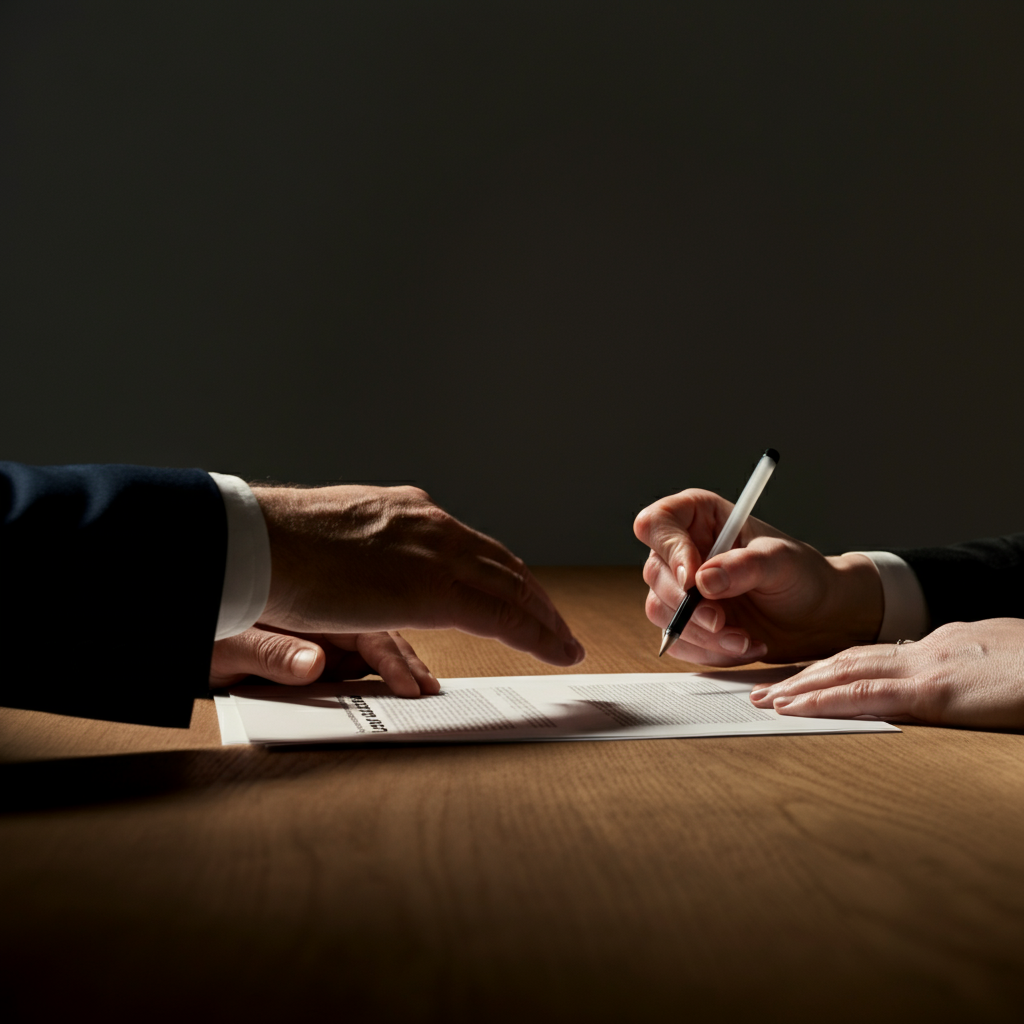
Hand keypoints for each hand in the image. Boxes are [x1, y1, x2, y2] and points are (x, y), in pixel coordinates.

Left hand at [209, 625, 439, 697]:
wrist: (182, 638)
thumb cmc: (203, 634)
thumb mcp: (231, 643)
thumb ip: (271, 653)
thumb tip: (313, 666)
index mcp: (310, 606)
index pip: (366, 631)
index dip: (392, 660)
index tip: (411, 686)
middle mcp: (323, 619)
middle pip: (380, 637)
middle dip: (406, 665)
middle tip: (431, 691)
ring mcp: (322, 638)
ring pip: (372, 651)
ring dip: (397, 671)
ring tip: (423, 692)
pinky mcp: (314, 657)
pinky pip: (352, 668)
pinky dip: (375, 679)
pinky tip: (395, 691)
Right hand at [254, 484, 583, 666]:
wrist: (259, 543)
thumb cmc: (278, 547)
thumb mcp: (338, 537)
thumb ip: (368, 551)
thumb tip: (373, 567)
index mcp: (410, 511)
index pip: (473, 547)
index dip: (502, 574)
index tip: (520, 595)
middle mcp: (433, 525)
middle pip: (503, 565)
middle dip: (534, 597)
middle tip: (556, 623)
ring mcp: (438, 554)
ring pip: (514, 589)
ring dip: (545, 619)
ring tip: (565, 642)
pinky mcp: (436, 591)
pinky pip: (504, 617)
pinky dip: (537, 634)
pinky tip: (555, 649)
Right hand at [634, 488, 882, 664]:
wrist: (816, 617)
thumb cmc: (802, 576)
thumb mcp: (782, 562)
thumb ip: (744, 566)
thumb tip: (704, 579)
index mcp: (699, 517)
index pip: (657, 523)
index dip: (669, 550)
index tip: (694, 579)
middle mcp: (682, 550)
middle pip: (655, 573)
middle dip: (688, 605)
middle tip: (721, 621)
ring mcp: (679, 588)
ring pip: (660, 611)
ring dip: (700, 634)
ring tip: (742, 639)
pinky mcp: (684, 622)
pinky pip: (676, 640)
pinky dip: (707, 651)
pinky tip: (740, 646)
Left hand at [749, 619, 1023, 727]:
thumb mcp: (994, 664)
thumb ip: (962, 669)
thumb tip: (948, 680)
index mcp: (938, 647)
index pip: (870, 656)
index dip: (829, 666)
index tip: (798, 677)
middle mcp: (924, 652)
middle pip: (847, 660)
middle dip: (801, 675)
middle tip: (762, 689)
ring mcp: (926, 670)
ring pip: (845, 672)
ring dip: (799, 686)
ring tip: (765, 700)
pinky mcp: (934, 694)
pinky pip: (867, 696)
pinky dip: (824, 700)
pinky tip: (795, 709)